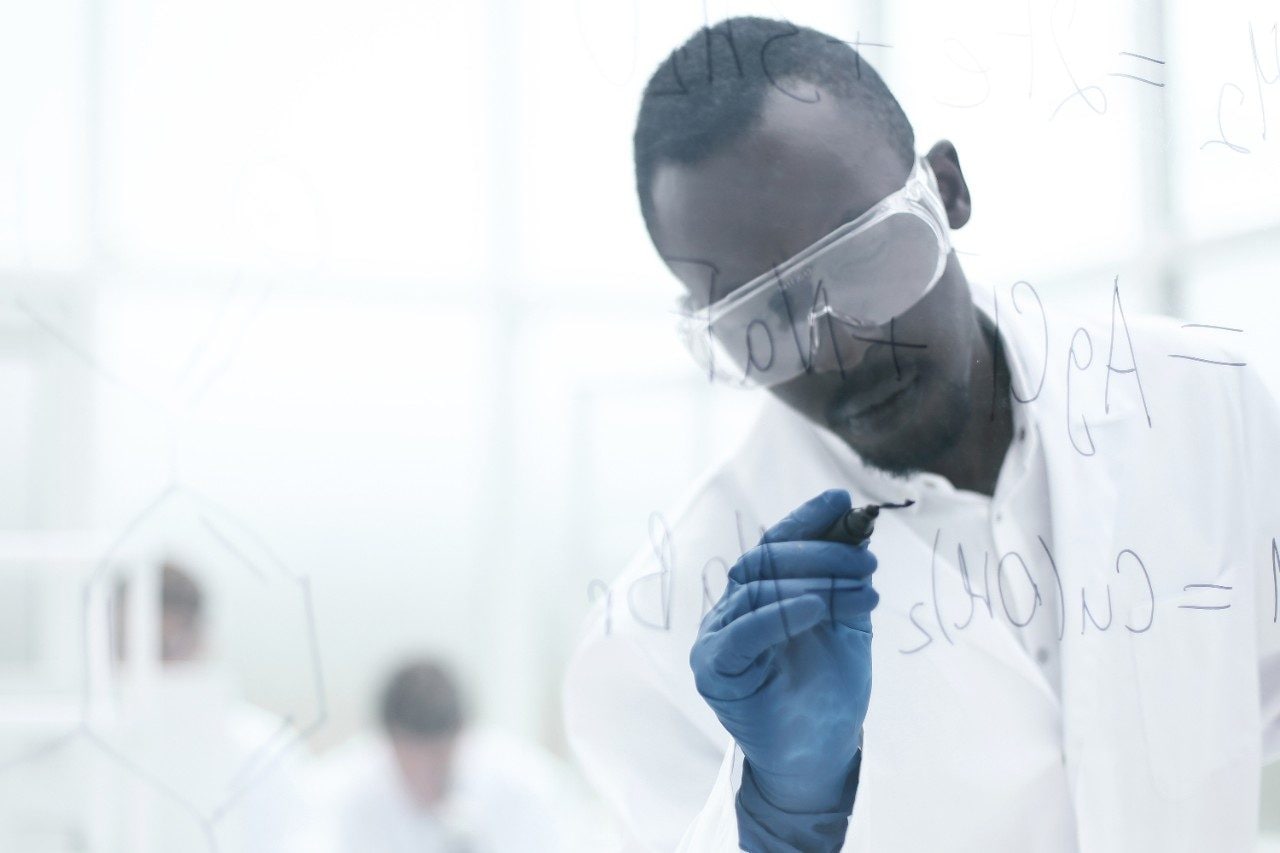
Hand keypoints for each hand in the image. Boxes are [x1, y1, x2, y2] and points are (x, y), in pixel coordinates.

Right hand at [690, 489, 877, 814]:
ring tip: (862, 592)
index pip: (775, 544)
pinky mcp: (713, 668)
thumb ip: (844, 577)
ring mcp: (717, 636)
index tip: (839, 501)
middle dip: (822, 554)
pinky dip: (779, 615)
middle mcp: (732, 608)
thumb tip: (858, 522)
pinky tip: (815, 608)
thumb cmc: (830, 690)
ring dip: (815, 583)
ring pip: (758, 589)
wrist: (819, 755)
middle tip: (868, 564)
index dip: (804, 520)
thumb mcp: (846, 623)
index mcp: (759, 593)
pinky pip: (742, 632)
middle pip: (767, 560)